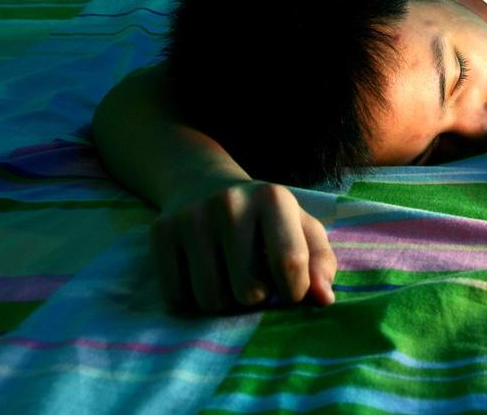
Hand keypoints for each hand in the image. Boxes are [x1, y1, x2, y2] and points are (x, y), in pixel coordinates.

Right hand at [149, 179, 336, 313]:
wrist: (203, 184)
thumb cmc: (264, 217)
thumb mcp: (300, 227)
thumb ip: (320, 262)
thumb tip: (324, 299)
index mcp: (273, 198)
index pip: (291, 263)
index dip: (294, 292)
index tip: (289, 291)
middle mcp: (230, 202)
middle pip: (249, 291)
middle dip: (255, 298)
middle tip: (253, 278)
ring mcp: (192, 217)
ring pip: (211, 300)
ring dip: (223, 302)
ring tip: (228, 277)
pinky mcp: (162, 233)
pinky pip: (178, 297)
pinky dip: (191, 299)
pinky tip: (201, 274)